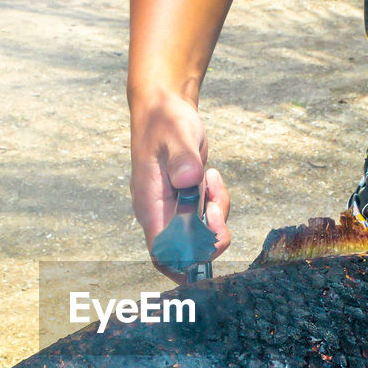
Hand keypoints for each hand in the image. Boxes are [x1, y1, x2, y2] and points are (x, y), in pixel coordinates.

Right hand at [130, 91, 230, 279]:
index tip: (207, 236)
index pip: (163, 253)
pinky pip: (207, 218)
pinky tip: (211, 178)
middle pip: (187, 251)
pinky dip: (218, 204)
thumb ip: (183, 158)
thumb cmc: (165, 120)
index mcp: (150, 206)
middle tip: (215, 205)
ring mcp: (174, 209)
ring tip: (212, 180)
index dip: (187, 259)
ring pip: (201, 236)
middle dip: (210, 237)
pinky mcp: (187, 202)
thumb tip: (188, 180)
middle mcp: (160, 214)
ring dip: (217, 217)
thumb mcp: (176, 134)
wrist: (166, 108)